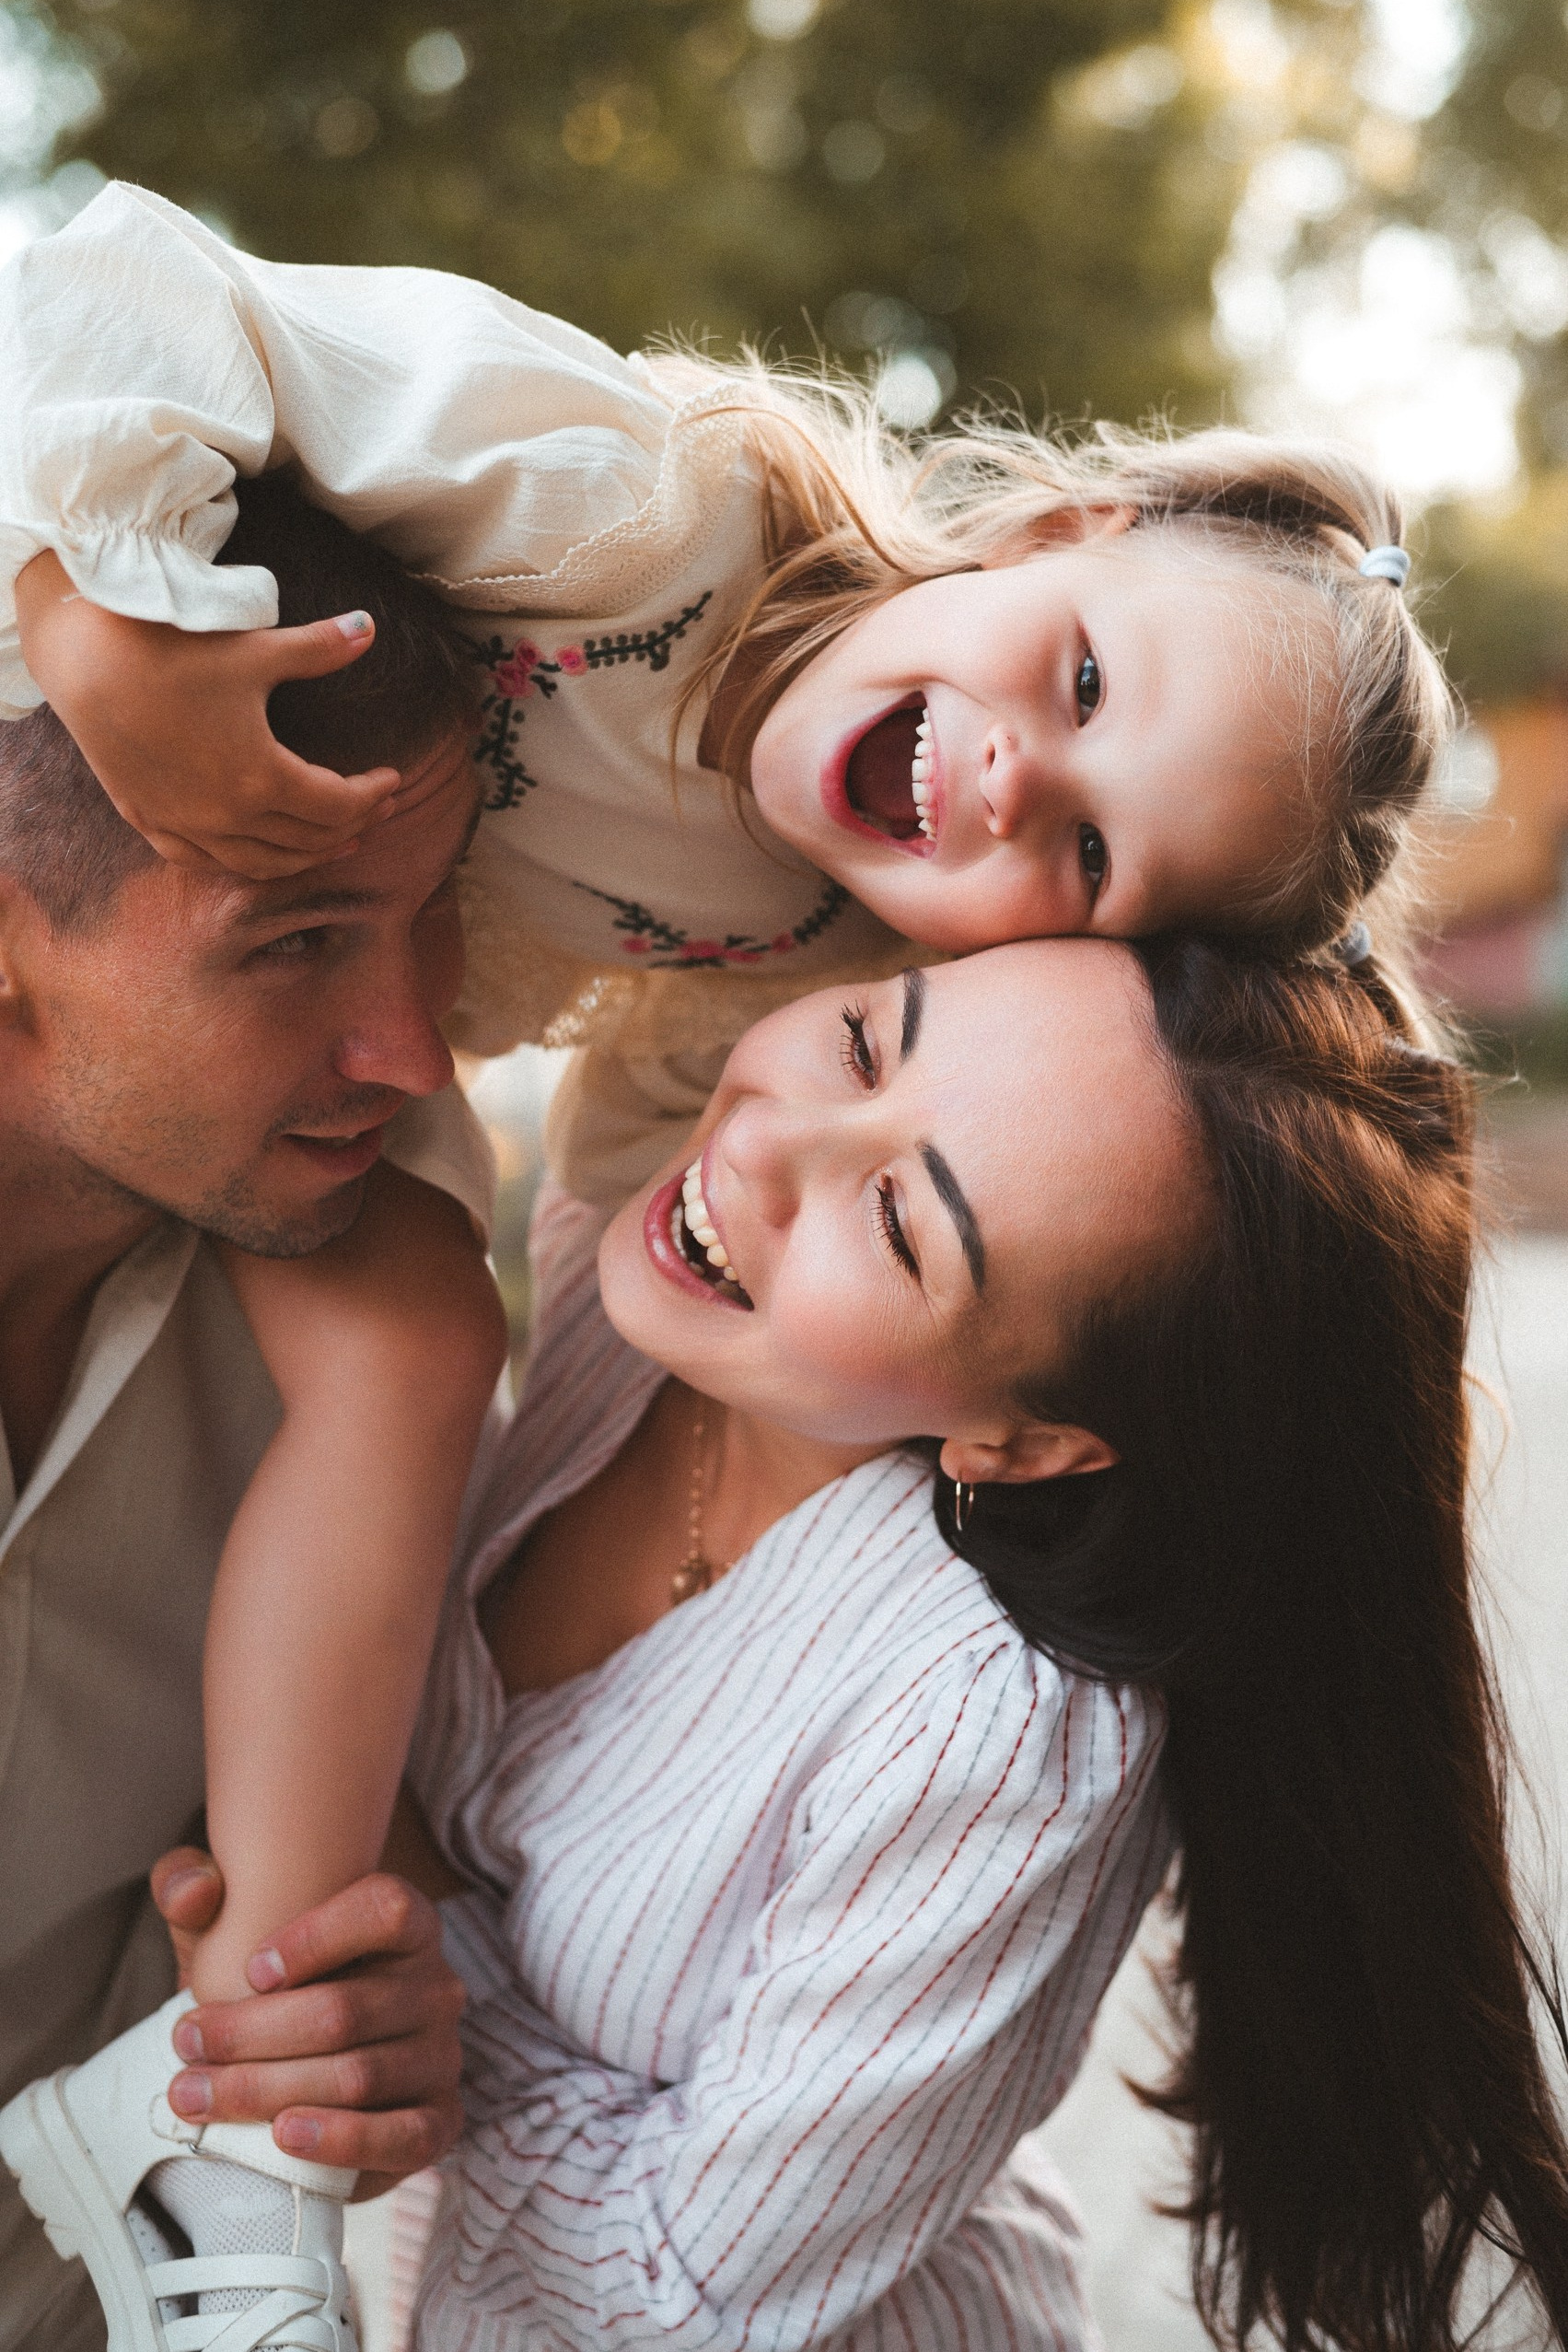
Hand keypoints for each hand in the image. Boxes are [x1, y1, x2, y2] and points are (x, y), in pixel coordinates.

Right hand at [15, 549, 401, 878]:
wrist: (86, 665)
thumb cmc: (174, 653)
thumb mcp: (255, 650)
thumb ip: (318, 648)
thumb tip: (369, 628)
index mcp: (263, 780)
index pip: (337, 805)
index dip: (372, 795)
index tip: (393, 779)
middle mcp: (228, 817)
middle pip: (308, 840)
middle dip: (351, 826)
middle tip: (377, 809)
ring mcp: (188, 826)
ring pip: (262, 863)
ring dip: (306, 856)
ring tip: (336, 842)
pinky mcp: (152, 822)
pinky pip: (208, 862)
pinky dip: (245, 861)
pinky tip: (259, 852)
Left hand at [151, 1849, 465, 2194]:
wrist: (307, 2070)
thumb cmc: (267, 1990)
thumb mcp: (226, 1931)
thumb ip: (191, 1887)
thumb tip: (193, 1892)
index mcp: (408, 1926)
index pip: (384, 1910)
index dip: (318, 1937)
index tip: (249, 1970)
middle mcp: (436, 1987)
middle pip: (347, 2009)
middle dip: (251, 2034)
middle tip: (186, 2046)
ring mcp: (443, 2057)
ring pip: (358, 2075)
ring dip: (267, 2090)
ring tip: (197, 2095)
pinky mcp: (440, 2122)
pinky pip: (403, 2136)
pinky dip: (341, 2138)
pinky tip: (283, 2134)